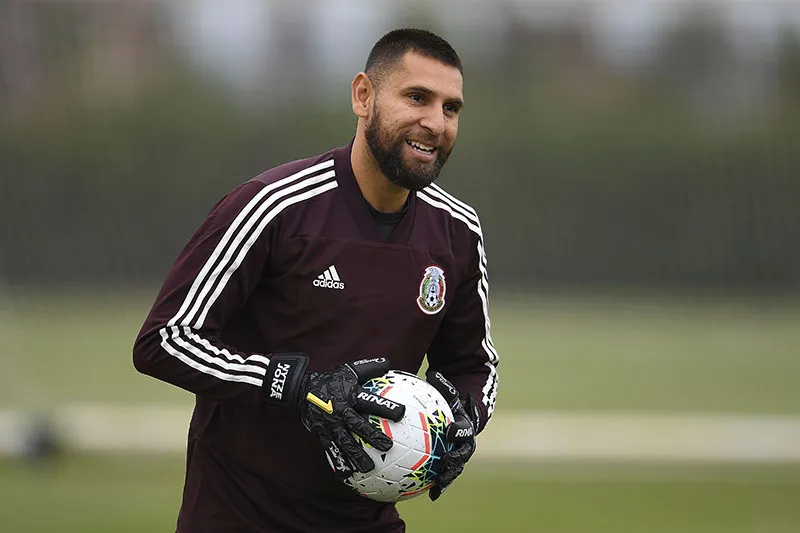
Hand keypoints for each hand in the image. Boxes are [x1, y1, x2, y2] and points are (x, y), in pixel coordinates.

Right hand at [262, 354, 404, 478]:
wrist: (300, 390)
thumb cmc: (330, 380)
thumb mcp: (348, 370)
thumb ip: (368, 368)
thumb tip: (389, 363)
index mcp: (350, 396)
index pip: (371, 401)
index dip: (386, 406)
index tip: (402, 413)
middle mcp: (342, 412)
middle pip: (359, 426)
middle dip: (373, 436)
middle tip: (388, 446)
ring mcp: (331, 425)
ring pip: (345, 442)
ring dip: (357, 456)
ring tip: (368, 468)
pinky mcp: (323, 434)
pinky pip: (331, 451)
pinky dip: (338, 463)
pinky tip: (346, 476)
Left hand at [426, 371, 477, 500]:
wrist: (462, 417)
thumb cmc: (450, 403)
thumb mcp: (447, 393)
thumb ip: (442, 385)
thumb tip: (432, 373)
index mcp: (465, 425)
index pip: (464, 428)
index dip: (459, 430)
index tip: (449, 432)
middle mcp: (466, 442)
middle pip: (463, 453)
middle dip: (456, 460)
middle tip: (445, 462)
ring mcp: (460, 455)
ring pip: (456, 468)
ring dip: (448, 477)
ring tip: (438, 485)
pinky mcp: (452, 464)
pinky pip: (446, 475)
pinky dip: (440, 486)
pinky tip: (431, 496)